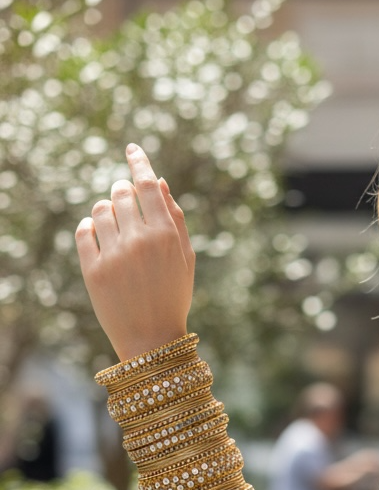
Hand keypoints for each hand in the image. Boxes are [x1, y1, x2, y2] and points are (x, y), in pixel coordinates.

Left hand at [75, 144, 195, 361]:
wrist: (152, 340)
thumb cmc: (173, 297)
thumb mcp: (184, 259)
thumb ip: (174, 219)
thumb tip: (158, 182)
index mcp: (165, 236)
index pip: (148, 184)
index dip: (139, 161)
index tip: (131, 148)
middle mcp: (138, 241)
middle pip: (121, 193)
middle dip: (122, 191)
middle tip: (126, 202)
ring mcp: (114, 255)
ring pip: (100, 209)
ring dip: (106, 210)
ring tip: (115, 226)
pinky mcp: (93, 270)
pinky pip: (83, 231)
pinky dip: (89, 228)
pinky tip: (99, 238)